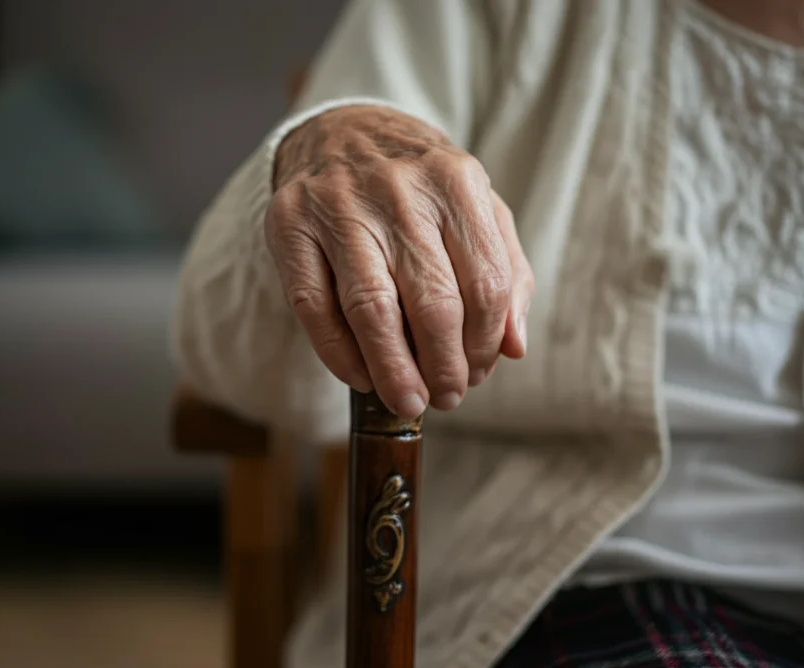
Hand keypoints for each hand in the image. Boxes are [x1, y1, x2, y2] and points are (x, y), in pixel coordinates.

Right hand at [265, 106, 533, 419]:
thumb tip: (513, 347)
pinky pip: (314, 307)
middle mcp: (398, 190)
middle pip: (433, 303)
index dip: (484, 345)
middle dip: (444, 367)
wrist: (342, 130)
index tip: (477, 374)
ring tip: (409, 402)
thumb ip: (506, 273)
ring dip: (394, 370)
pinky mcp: (290, 224)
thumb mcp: (476, 209)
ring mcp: (338, 205)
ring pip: (371, 310)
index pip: (485, 286)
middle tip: (446, 397)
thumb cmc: (418, 186)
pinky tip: (361, 375)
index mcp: (456, 182)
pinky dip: (339, 354)